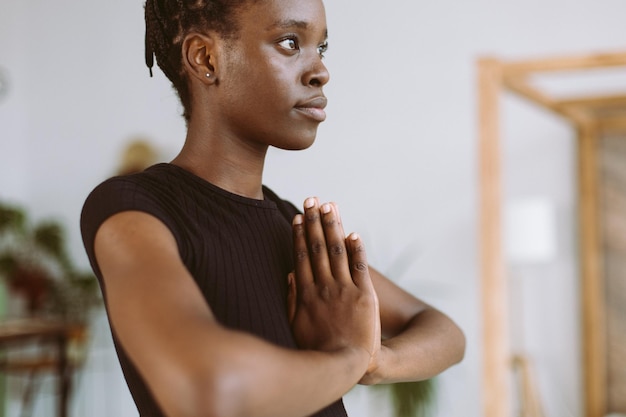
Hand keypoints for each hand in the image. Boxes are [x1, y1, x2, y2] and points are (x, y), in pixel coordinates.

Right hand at [287, 198, 380, 370]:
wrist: (346, 365)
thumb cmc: (318, 349)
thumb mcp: (295, 326)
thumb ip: (291, 299)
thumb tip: (290, 274)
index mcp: (306, 293)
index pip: (302, 256)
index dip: (300, 235)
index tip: (298, 216)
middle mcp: (324, 287)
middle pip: (318, 248)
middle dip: (314, 221)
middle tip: (312, 199)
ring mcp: (345, 290)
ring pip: (337, 251)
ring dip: (333, 226)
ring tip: (330, 206)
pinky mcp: (365, 295)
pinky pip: (360, 267)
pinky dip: (357, 249)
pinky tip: (353, 233)